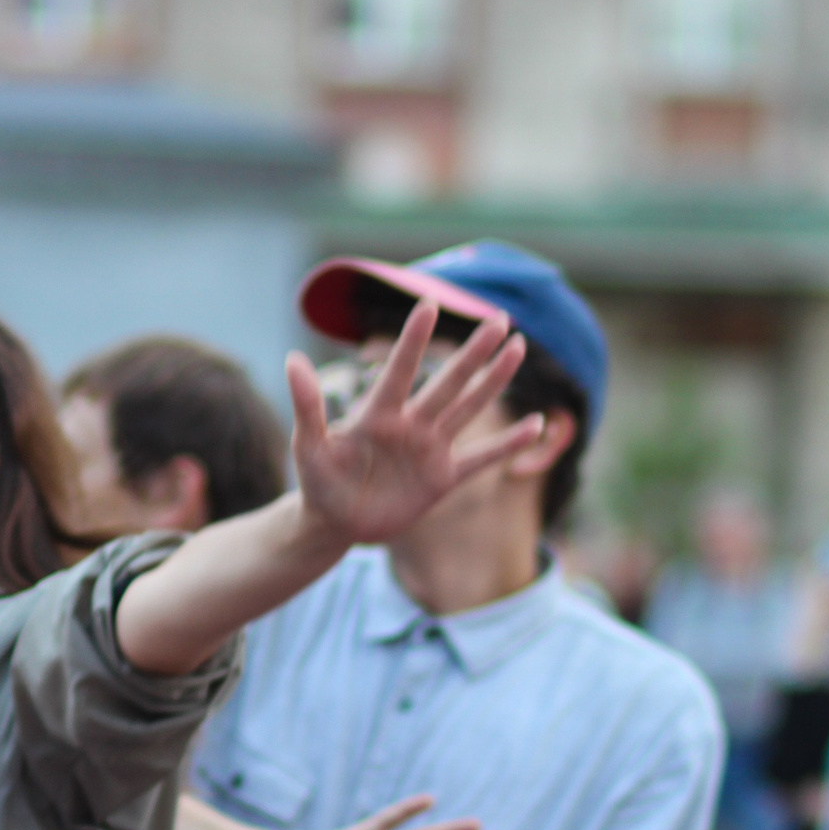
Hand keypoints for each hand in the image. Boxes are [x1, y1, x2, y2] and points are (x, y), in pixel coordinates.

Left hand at [291, 299, 540, 545]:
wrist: (334, 523)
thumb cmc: (318, 482)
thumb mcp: (308, 446)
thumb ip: (307, 405)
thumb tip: (292, 361)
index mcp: (378, 414)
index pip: (400, 371)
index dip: (414, 341)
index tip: (430, 306)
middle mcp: (410, 424)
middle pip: (447, 383)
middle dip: (473, 352)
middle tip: (499, 318)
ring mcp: (430, 449)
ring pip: (469, 408)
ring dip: (493, 380)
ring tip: (517, 348)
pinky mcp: (442, 478)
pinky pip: (482, 459)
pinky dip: (508, 445)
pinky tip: (536, 425)